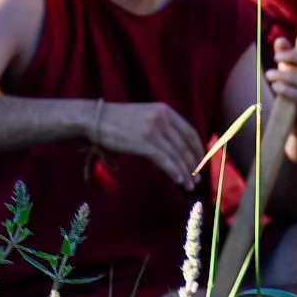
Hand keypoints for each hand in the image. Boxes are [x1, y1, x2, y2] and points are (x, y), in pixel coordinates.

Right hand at [89, 98, 203, 189]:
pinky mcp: (145, 143)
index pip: (190, 132)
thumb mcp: (145, 116)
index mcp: (165, 111)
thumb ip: (161, 126)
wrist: (96, 118)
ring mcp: (154, 130)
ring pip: (177, 155)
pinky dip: (175, 172)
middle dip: (194, 164)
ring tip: (191, 185)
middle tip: (198, 178)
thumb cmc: (118, 121)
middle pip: (185, 145)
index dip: (198, 149)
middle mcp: (163, 118)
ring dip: (186, 173)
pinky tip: (180, 181)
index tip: (201, 162)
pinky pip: (166, 161)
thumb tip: (175, 148)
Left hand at [264, 37, 296, 131]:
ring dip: (284, 75)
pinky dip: (287, 90)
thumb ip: (287, 54)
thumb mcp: (291, 69)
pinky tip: (276, 87)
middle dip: (292, 59)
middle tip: (274, 60)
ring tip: (269, 75)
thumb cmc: (296, 89)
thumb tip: (280, 41)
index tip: (278, 55)